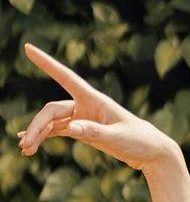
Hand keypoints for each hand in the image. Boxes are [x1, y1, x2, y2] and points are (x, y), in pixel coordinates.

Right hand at [17, 42, 178, 173]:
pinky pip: (59, 131)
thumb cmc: (139, 141)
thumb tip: (70, 129)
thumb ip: (94, 133)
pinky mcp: (84, 131)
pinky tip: (31, 145)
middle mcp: (84, 105)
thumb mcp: (118, 138)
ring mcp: (83, 118)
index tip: (28, 48)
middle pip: (52, 111)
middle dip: (37, 126)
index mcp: (93, 99)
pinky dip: (46, 137)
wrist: (152, 153)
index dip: (46, 63)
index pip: (65, 77)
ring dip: (38, 134)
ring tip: (25, 149)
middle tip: (24, 144)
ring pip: (53, 123)